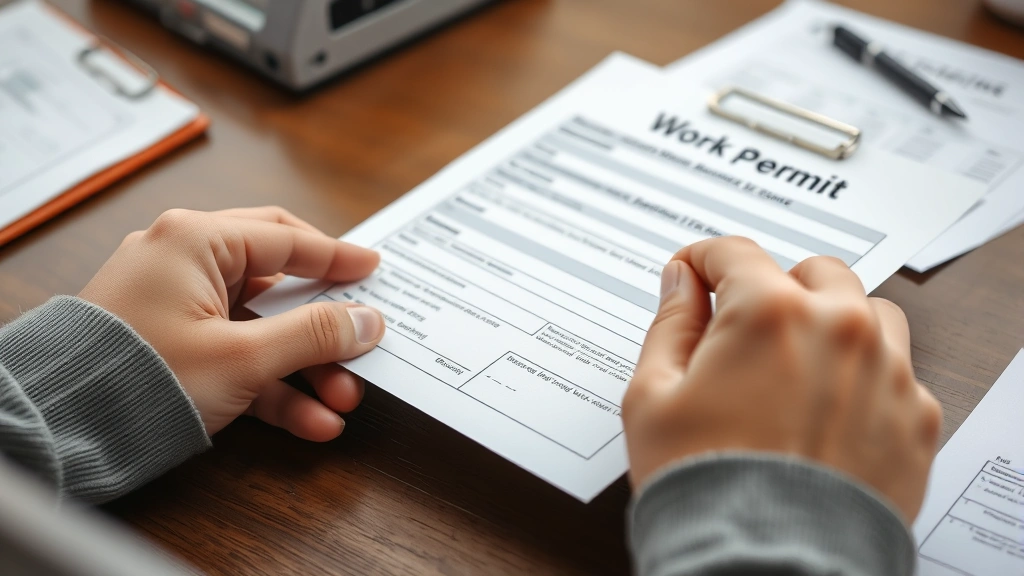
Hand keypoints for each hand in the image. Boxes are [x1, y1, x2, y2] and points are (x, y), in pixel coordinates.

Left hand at [79, 207, 385, 440]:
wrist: (60, 429)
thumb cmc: (142, 375)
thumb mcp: (243, 357)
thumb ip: (313, 334)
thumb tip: (367, 320)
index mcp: (196, 241)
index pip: (287, 238)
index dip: (337, 257)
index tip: (374, 269)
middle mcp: (184, 262)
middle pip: (278, 284)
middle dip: (325, 327)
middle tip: (362, 340)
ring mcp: (175, 305)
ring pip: (260, 328)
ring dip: (304, 367)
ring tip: (342, 400)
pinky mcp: (171, 345)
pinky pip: (234, 357)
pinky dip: (271, 386)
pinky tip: (309, 420)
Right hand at [622, 237, 941, 521]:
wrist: (765, 565)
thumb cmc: (704, 485)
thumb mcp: (652, 397)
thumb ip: (669, 324)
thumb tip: (681, 283)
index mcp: (769, 312)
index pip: (735, 254)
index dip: (703, 261)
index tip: (693, 275)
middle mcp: (839, 328)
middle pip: (811, 272)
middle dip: (775, 288)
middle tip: (745, 330)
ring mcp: (887, 372)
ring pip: (867, 312)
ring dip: (832, 322)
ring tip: (798, 366)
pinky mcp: (916, 418)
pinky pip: (897, 372)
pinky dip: (865, 378)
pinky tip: (829, 413)